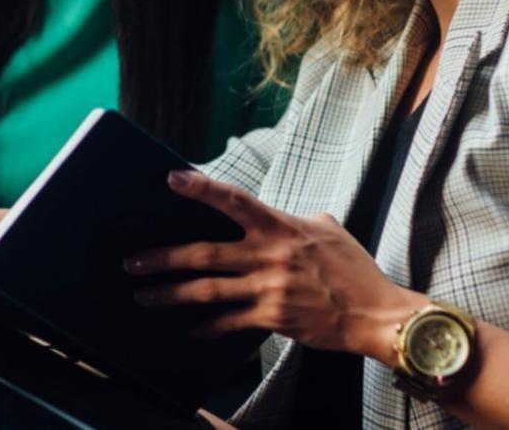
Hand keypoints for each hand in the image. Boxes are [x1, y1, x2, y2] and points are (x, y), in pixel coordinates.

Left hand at [125, 171, 424, 361]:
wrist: (376, 315)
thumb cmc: (354, 270)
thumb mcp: (327, 229)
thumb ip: (294, 219)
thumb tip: (274, 214)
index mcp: (282, 227)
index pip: (235, 201)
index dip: (202, 189)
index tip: (172, 179)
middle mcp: (271, 256)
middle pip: (205, 253)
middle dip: (164, 257)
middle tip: (132, 261)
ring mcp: (270, 289)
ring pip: (208, 291)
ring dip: (170, 293)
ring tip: (143, 295)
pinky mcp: (273, 318)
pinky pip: (229, 322)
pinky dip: (207, 327)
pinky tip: (190, 330)